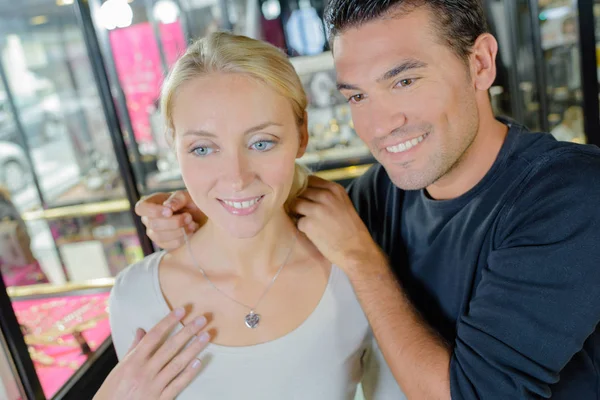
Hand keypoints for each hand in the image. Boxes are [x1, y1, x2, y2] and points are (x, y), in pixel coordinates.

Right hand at [94, 308, 209, 399]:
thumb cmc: (113, 391)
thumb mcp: (120, 368)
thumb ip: (133, 348)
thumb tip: (141, 330)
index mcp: (132, 361)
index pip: (154, 336)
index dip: (168, 321)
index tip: (181, 310)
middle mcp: (144, 372)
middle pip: (170, 347)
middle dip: (187, 332)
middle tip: (202, 319)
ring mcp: (153, 386)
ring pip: (177, 364)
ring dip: (194, 348)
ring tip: (206, 336)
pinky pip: (177, 384)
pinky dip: (189, 373)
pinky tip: (199, 361)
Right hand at [135, 190, 205, 248]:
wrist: (201, 217)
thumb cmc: (191, 203)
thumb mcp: (187, 196)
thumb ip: (178, 198)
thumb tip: (168, 206)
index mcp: (151, 203)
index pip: (141, 208)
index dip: (153, 211)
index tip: (170, 212)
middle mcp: (149, 219)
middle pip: (153, 224)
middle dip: (174, 222)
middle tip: (189, 217)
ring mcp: (154, 233)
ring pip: (159, 236)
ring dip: (179, 231)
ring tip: (193, 224)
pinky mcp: (163, 244)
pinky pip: (168, 245)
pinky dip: (182, 239)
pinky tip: (191, 232)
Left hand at [291, 176, 380, 270]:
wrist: (357, 251)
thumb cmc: (351, 231)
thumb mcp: (343, 205)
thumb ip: (328, 196)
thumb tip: (307, 193)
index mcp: (335, 189)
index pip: (309, 180)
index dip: (303, 188)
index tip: (304, 197)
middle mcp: (326, 196)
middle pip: (300, 191)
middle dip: (299, 200)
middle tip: (303, 212)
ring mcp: (316, 209)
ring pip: (295, 204)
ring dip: (297, 213)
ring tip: (307, 222)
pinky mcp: (309, 224)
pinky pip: (297, 221)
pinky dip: (302, 228)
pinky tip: (312, 234)